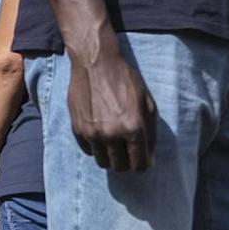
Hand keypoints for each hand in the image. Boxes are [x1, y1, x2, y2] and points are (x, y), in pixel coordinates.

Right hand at [67, 41, 156, 171]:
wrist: (96, 63)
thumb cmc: (125, 80)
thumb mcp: (148, 102)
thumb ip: (150, 131)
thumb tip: (149, 155)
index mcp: (133, 128)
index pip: (139, 163)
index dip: (143, 164)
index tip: (142, 160)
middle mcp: (111, 134)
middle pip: (120, 166)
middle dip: (127, 163)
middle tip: (129, 153)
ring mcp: (92, 133)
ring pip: (103, 162)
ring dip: (111, 157)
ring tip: (115, 145)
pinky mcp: (78, 129)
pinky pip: (89, 151)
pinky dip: (97, 147)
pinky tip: (101, 134)